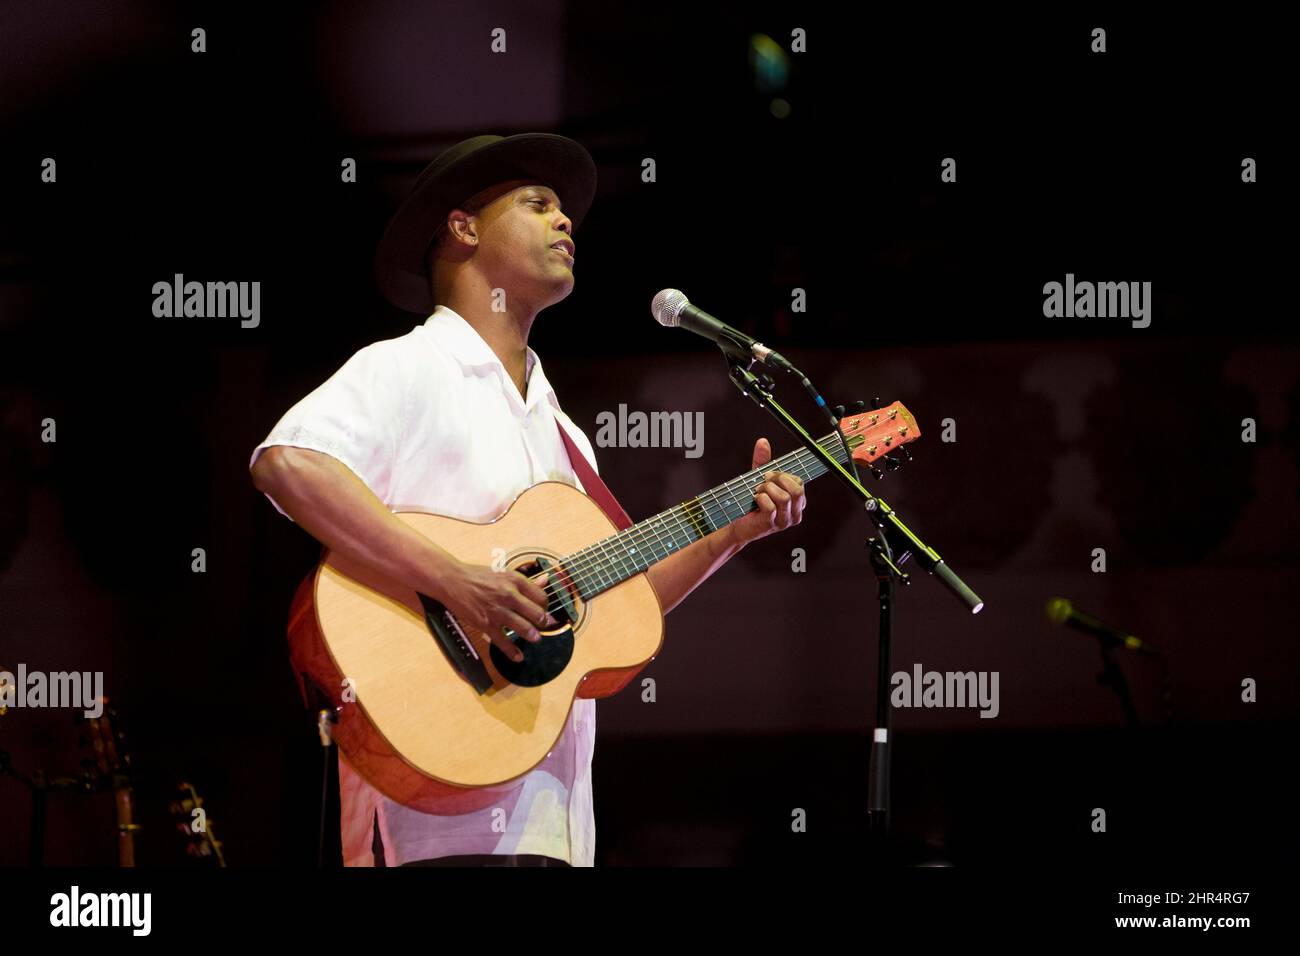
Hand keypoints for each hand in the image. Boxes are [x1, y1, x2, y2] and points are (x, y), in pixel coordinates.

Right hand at [438, 561, 556, 662]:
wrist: (452, 581)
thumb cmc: (477, 576)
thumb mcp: (503, 573)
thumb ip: (525, 581)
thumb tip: (544, 581)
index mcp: (515, 580)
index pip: (541, 596)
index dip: (545, 606)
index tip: (544, 611)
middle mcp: (508, 595)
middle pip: (536, 613)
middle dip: (543, 622)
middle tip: (544, 626)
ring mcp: (497, 610)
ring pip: (523, 627)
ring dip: (533, 636)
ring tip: (536, 638)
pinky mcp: (485, 623)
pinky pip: (502, 641)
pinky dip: (512, 651)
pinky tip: (518, 657)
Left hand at [729, 437, 805, 546]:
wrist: (738, 524)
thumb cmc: (752, 503)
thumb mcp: (759, 479)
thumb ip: (763, 461)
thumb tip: (763, 441)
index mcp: (798, 503)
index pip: (800, 483)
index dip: (783, 476)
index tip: (769, 476)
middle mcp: (795, 513)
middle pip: (797, 490)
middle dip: (778, 480)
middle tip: (764, 481)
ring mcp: (784, 522)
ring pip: (784, 498)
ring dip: (767, 489)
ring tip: (758, 491)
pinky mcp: (771, 525)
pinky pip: (770, 506)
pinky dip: (760, 498)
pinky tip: (755, 500)